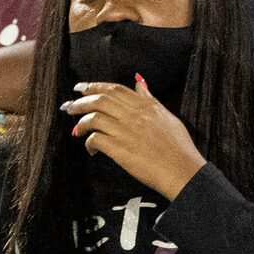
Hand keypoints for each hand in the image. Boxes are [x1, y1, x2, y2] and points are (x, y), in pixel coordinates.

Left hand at [65, 79, 206, 197]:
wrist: (182, 170)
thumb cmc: (178, 147)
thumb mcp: (167, 116)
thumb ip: (149, 99)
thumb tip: (140, 83)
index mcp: (145, 106)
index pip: (115, 89)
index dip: (95, 86)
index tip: (82, 88)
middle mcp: (134, 115)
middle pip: (100, 100)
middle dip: (81, 102)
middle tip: (71, 107)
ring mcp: (126, 131)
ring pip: (94, 118)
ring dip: (81, 123)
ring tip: (77, 130)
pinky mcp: (119, 149)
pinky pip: (95, 139)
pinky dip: (89, 142)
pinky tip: (90, 149)